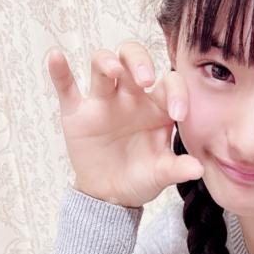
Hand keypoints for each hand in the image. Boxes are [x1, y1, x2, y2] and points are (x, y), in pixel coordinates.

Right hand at [46, 40, 202, 207]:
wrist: (111, 196)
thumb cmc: (140, 177)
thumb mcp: (161, 174)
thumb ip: (178, 168)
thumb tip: (198, 169)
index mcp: (157, 106)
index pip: (170, 83)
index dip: (178, 92)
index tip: (179, 115)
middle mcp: (130, 96)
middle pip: (133, 58)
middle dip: (139, 61)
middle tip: (146, 78)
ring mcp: (102, 101)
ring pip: (101, 64)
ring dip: (107, 62)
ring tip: (114, 71)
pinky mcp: (77, 113)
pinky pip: (66, 87)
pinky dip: (59, 71)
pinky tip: (55, 56)